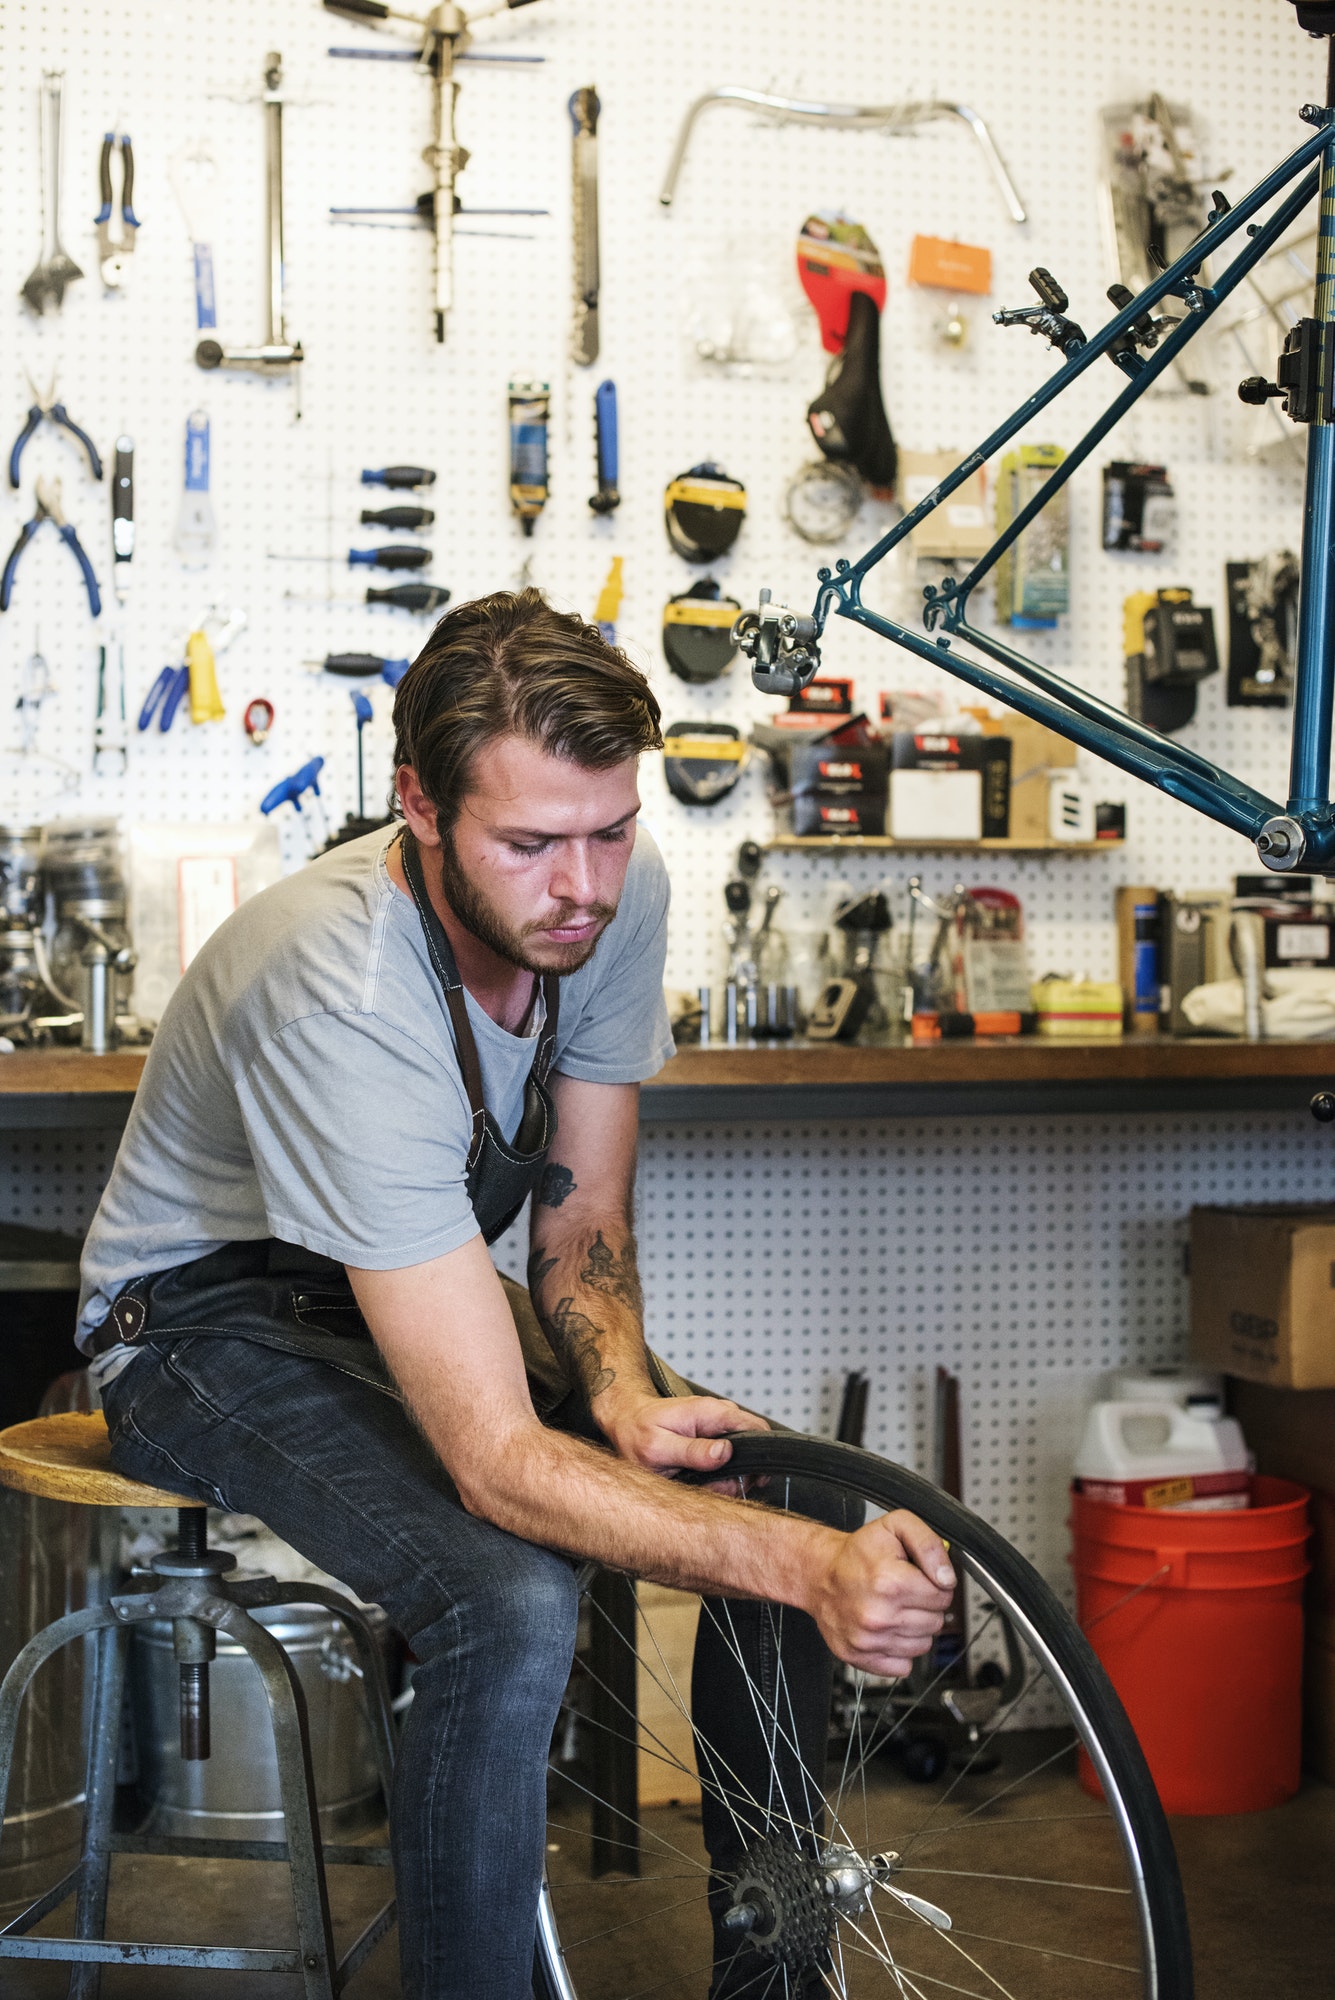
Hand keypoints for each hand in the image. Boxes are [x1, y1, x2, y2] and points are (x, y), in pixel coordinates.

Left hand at [599, 1391, 768, 1477]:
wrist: (625, 1420)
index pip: (755, 1428)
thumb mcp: (658, 1447)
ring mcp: (717, 1425)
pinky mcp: (713, 1436)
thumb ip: (692, 1451)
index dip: (759, 1456)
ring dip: (729, 1476)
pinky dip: (720, 1473)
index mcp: (710, 1413)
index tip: (748, 1481)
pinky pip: (728, 1458)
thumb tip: (724, 1452)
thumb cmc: (637, 1432)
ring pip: (741, 1455)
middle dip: (741, 1473)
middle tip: (715, 1488)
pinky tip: (700, 1479)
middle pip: (753, 1446)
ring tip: (701, 1483)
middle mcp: (719, 1415)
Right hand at [810, 1510, 955, 1676]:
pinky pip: (903, 1665)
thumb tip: (947, 1579)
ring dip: (915, 1628)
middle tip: (905, 1592)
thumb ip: (929, 1545)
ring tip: (895, 1608)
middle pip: (935, 1622)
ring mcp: (868, 1640)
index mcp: (891, 1583)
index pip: (943, 1596)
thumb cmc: (858, 1553)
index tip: (919, 1578)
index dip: (936, 1584)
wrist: (820, 1574)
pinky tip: (888, 1629)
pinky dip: (900, 1650)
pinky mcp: (860, 1657)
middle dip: (926, 1606)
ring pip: (923, 1645)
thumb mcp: (896, 1526)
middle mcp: (879, 1616)